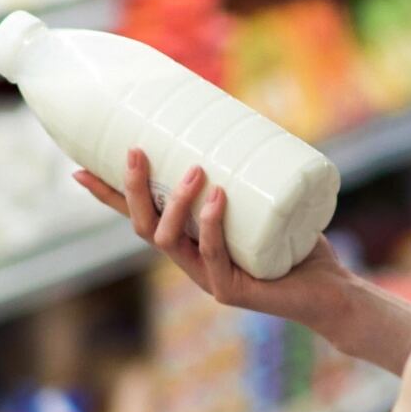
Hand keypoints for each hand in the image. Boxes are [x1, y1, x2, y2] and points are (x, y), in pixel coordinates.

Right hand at [73, 151, 355, 327]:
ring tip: (195, 169)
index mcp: (188, 242)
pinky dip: (211, 226)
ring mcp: (208, 279)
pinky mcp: (234, 291)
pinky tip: (216, 200)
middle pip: (143, 226)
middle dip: (133, 189)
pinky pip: (212, 256)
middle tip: (137, 150)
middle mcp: (190, 261)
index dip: (107, 196)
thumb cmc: (298, 244)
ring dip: (175, 202)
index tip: (78, 167)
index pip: (138, 216)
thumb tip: (242, 118)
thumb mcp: (268, 201)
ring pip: (169, 241)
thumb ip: (252, 171)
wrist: (332, 293)